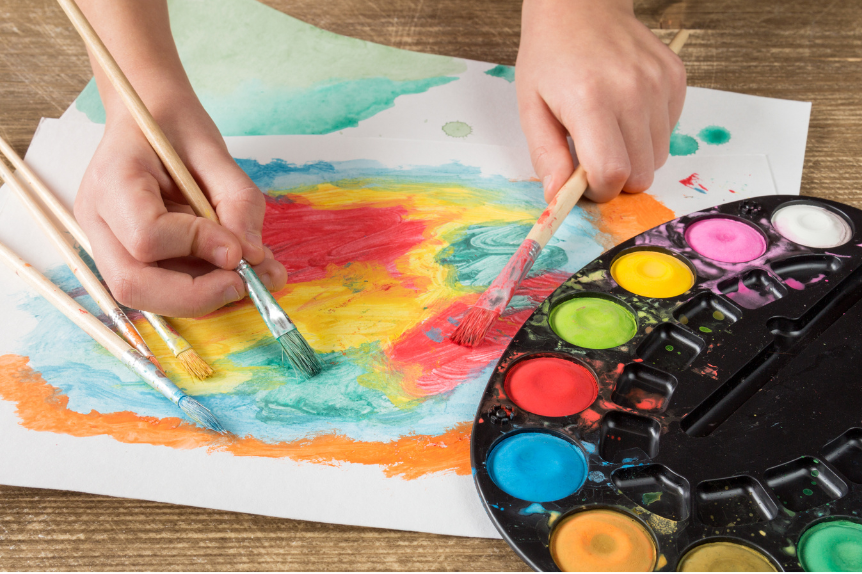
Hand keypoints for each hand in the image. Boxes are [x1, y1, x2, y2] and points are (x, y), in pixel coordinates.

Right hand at [74, 98, 286, 316]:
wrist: (150, 119)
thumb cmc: (176, 128)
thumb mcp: (216, 153)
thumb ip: (237, 203)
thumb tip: (250, 256)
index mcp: (113, 180)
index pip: (146, 236)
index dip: (197, 247)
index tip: (238, 248)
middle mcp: (99, 219)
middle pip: (133, 284)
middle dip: (196, 296)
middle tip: (245, 284)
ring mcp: (106, 242)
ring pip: (145, 296)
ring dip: (204, 296)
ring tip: (251, 275)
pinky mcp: (125, 257)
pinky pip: (160, 287)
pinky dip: (201, 288)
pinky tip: (234, 269)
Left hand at [516, 0, 686, 202]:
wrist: (579, 6)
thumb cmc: (550, 57)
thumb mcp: (531, 107)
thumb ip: (546, 155)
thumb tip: (557, 197)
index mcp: (590, 101)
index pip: (612, 173)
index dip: (599, 190)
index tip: (583, 183)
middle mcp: (632, 91)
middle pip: (641, 174)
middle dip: (616, 180)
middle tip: (592, 160)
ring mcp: (659, 83)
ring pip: (659, 157)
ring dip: (633, 158)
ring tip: (607, 131)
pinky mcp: (676, 77)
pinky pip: (669, 130)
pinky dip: (648, 134)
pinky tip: (625, 111)